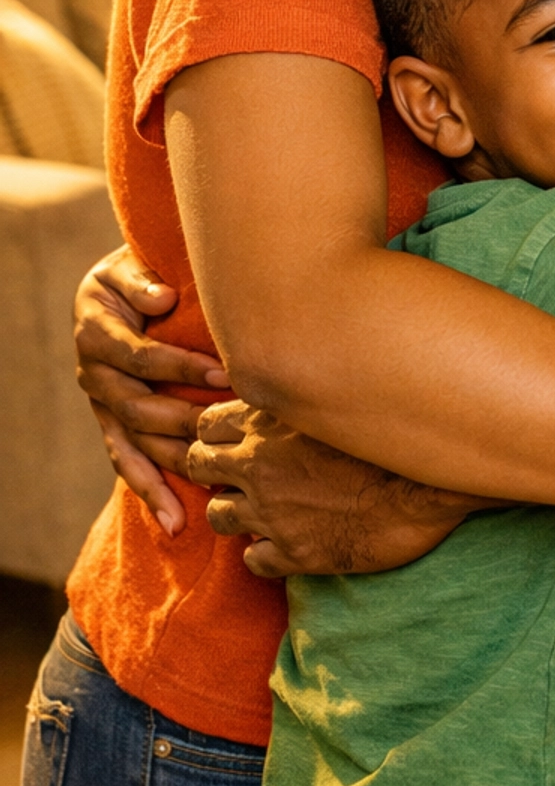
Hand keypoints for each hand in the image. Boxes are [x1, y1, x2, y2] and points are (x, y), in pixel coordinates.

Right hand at [74, 246, 229, 534]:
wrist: (122, 286)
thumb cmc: (138, 271)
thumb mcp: (129, 265)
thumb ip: (141, 279)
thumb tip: (161, 297)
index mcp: (97, 333)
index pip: (141, 358)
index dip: (180, 368)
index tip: (224, 375)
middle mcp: (94, 374)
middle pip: (138, 408)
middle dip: (185, 421)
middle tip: (229, 431)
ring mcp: (103, 404)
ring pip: (134, 444)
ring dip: (170, 468)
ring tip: (207, 490)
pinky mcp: (115, 425)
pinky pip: (129, 462)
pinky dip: (151, 491)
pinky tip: (175, 520)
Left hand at [185, 401, 483, 578]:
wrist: (432, 485)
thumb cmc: (396, 433)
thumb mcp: (342, 396)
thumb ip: (307, 392)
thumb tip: (297, 381)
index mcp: (269, 421)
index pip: (206, 422)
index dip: (216, 433)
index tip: (235, 440)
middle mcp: (260, 464)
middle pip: (197, 465)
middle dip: (212, 470)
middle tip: (241, 475)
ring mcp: (273, 511)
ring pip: (218, 515)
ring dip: (236, 512)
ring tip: (264, 510)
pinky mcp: (294, 552)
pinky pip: (253, 560)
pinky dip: (264, 554)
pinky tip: (287, 545)